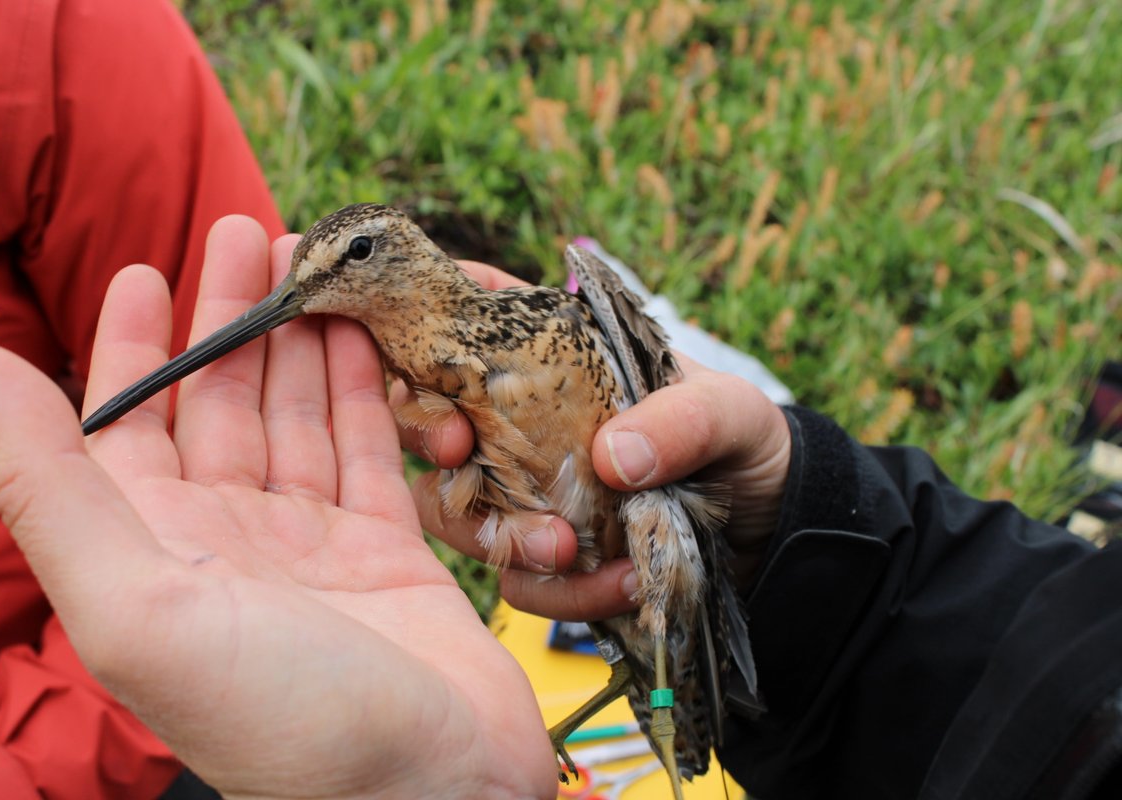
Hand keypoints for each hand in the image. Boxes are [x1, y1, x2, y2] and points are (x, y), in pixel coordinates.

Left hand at [0, 219, 553, 799]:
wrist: (434, 794)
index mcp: (155, 554)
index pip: (125, 429)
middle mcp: (228, 548)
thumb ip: (50, 486)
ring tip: (312, 265)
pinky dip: (363, 395)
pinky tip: (363, 339)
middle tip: (249, 229)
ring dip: (298, 342)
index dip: (129, 348)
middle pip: (219, 407)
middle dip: (228, 319)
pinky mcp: (390, 554)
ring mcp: (312, 549)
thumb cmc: (282, 716)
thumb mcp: (136, 603)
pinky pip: (367, 454)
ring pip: (296, 420)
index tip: (144, 267)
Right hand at [404, 262, 791, 618]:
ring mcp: (528, 490)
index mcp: (558, 355)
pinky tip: (618, 585)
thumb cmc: (745, 442)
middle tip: (459, 451)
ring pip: (455, 507)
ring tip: (568, 552)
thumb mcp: (731, 413)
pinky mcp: (546, 556)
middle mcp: (526, 420)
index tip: (428, 349)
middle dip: (431, 433)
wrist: (773, 527)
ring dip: (496, 532)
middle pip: (432, 413)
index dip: (428, 319)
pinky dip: (560, 589)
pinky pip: (517, 577)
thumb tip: (611, 458)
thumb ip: (683, 419)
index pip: (471, 311)